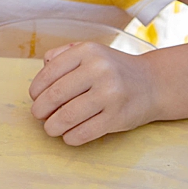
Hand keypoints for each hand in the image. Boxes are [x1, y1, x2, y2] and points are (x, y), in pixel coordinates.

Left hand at [28, 41, 157, 144]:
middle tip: (38, 115)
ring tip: (50, 128)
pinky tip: (68, 135)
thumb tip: (40, 75)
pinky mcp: (117, 117)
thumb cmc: (113, 69)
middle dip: (40, 109)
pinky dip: (70, 137)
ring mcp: (109, 94)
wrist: (152, 83)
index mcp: (87, 51)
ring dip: (52, 126)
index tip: (35, 97)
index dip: (36, 89)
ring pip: (67, 116)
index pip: (49, 73)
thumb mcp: (89, 52)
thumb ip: (62, 55)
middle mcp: (99, 70)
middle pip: (55, 95)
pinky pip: (84, 132)